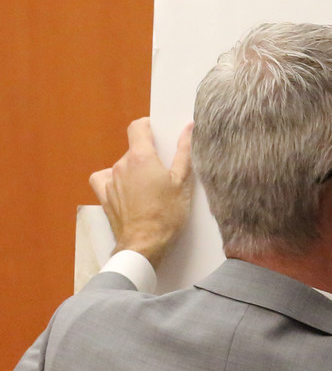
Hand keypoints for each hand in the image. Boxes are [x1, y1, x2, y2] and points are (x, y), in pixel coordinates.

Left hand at [89, 118, 192, 267]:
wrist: (145, 244)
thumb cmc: (167, 215)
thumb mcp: (182, 183)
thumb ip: (184, 153)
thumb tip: (188, 129)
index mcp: (142, 157)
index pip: (138, 127)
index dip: (148, 126)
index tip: (157, 133)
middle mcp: (122, 164)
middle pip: (133, 151)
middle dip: (147, 157)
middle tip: (164, 174)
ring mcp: (110, 180)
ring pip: (123, 167)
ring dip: (135, 172)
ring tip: (150, 191)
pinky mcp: (104, 195)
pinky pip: (105, 179)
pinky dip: (115, 181)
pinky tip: (126, 191)